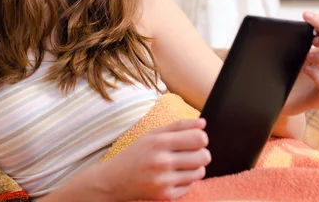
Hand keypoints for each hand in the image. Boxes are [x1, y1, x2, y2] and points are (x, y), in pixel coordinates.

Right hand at [93, 118, 210, 200]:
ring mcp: (164, 180)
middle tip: (191, 153)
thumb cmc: (136, 153)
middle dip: (201, 153)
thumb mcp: (153, 134)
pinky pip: (190, 186)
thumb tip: (203, 124)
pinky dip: (186, 181)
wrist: (114, 180)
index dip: (201, 138)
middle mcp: (163, 162)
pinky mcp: (165, 195)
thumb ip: (179, 126)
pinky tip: (174, 176)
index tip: (195, 140)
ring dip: (195, 167)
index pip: (199, 138)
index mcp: (160, 142)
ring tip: (182, 164)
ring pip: (200, 172)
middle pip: (204, 156)